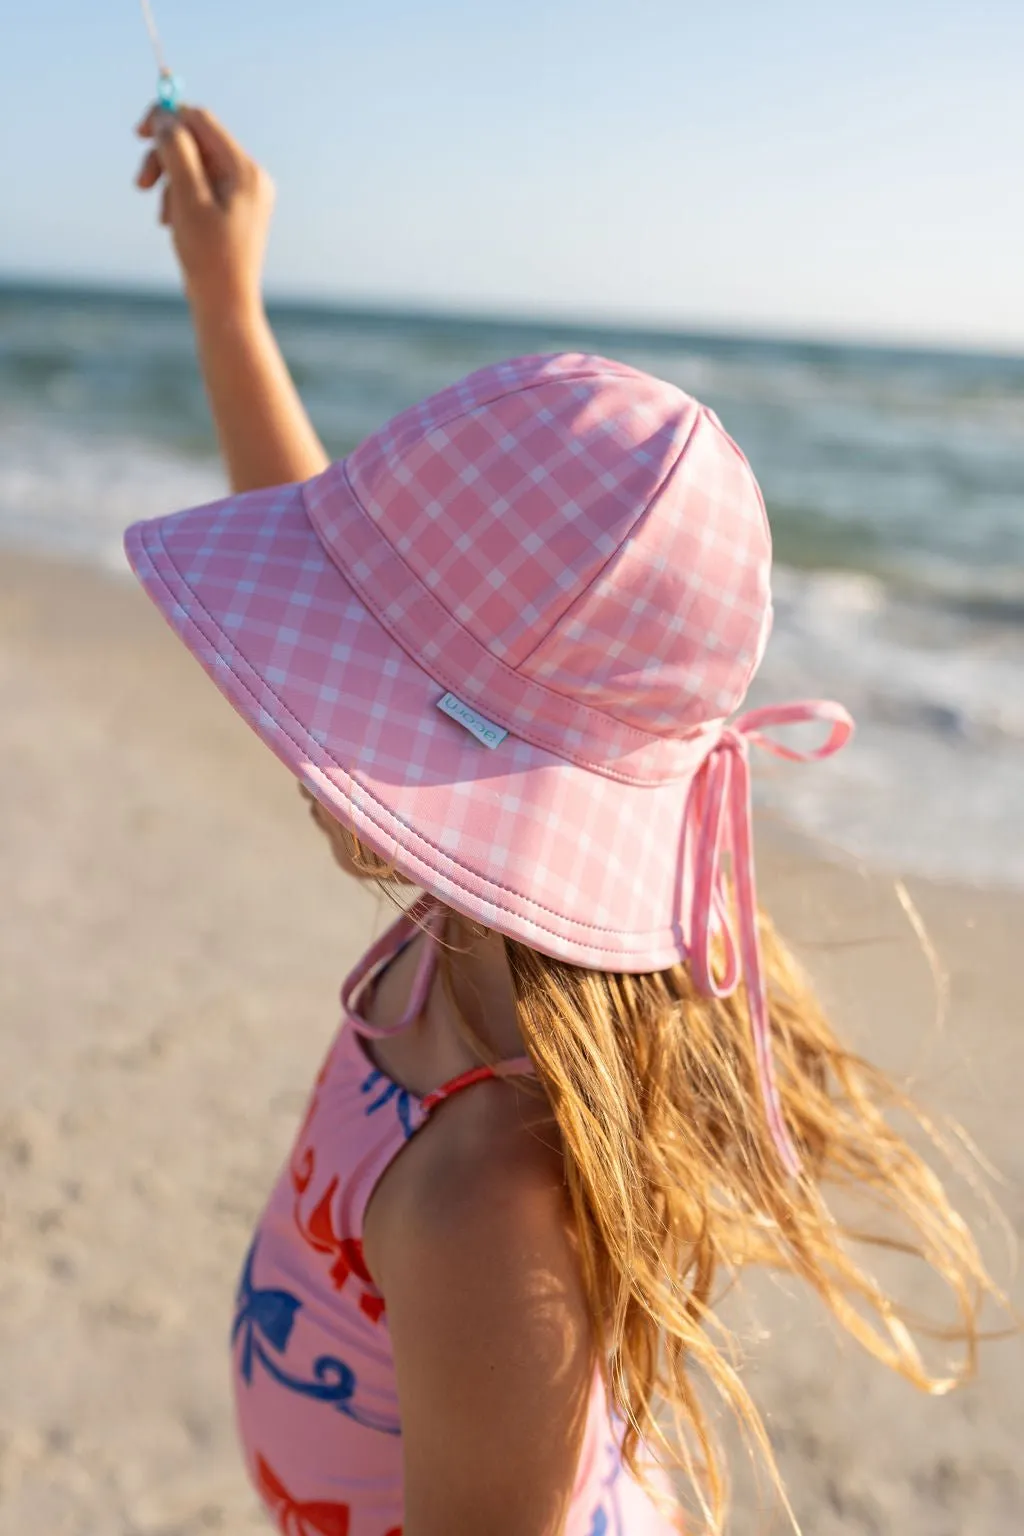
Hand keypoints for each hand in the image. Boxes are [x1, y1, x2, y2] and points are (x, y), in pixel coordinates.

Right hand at [135, 104, 274, 318]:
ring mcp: (242, 195)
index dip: (167, 119)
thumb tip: (165, 116)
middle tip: (141, 184)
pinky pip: (199, 189)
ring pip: (193, 167)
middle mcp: (249, 178)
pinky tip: (174, 225)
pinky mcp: (232, 211)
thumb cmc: (209, 257)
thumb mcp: (187, 199)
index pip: (201, 121)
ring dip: (169, 184)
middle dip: (165, 159)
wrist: (225, 306)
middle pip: (195, 143)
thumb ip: (176, 152)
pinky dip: (180, 200)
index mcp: (245, 170)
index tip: (138, 133)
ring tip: (165, 218)